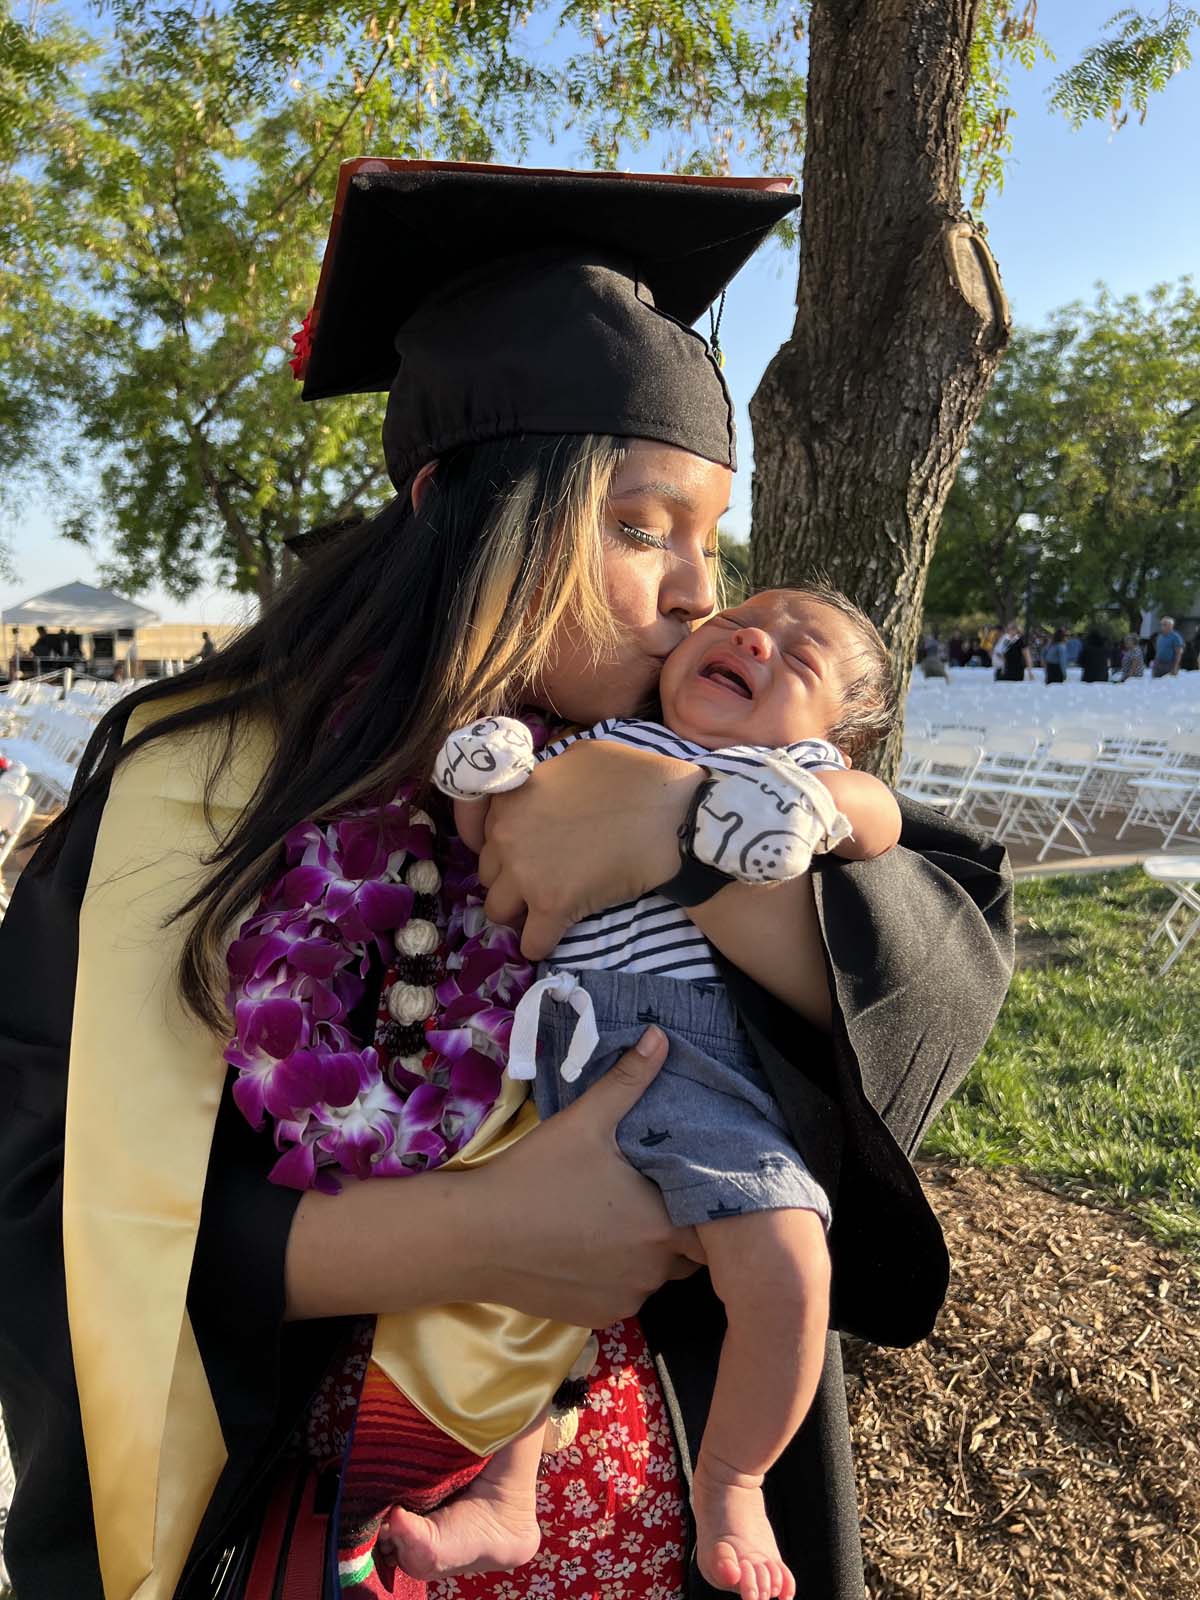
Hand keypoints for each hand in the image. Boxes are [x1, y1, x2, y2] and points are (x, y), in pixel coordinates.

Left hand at [459, 740, 702, 958]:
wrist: (673, 815)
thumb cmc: (635, 777)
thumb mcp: (579, 754)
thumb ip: (545, 775)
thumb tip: (538, 787)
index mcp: (511, 797)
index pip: (475, 832)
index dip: (495, 845)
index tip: (508, 856)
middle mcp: (508, 835)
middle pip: (488, 873)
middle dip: (510, 878)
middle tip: (540, 878)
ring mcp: (527, 873)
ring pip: (498, 910)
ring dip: (519, 912)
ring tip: (544, 908)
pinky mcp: (553, 906)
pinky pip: (531, 942)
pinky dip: (540, 943)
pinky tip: (555, 935)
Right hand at [472, 1026, 703, 1326]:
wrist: (475, 1238)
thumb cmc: (536, 1176)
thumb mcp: (584, 1122)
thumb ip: (629, 1080)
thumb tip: (662, 1034)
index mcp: (663, 1224)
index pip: (713, 1224)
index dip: (703, 1204)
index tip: (682, 1182)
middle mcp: (655, 1271)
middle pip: (687, 1252)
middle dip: (673, 1228)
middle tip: (643, 1197)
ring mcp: (626, 1299)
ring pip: (654, 1275)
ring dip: (645, 1254)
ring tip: (612, 1220)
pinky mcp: (599, 1319)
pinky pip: (623, 1295)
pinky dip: (615, 1277)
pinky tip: (586, 1250)